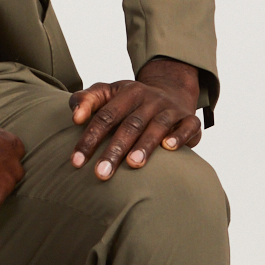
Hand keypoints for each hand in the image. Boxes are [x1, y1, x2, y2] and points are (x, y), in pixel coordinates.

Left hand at [69, 57, 200, 180]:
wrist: (172, 91)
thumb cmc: (131, 101)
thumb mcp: (107, 93)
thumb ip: (86, 101)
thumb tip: (74, 117)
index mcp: (127, 92)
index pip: (105, 116)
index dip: (89, 138)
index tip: (76, 162)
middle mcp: (150, 99)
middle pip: (129, 125)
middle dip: (114, 150)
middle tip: (100, 174)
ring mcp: (170, 109)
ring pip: (157, 126)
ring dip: (145, 145)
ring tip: (133, 164)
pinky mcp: (190, 119)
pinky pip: (187, 127)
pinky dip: (179, 137)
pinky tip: (169, 148)